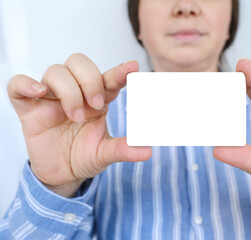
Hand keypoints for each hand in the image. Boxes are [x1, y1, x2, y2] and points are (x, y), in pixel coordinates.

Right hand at [8, 53, 151, 196]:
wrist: (61, 174)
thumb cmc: (83, 157)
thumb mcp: (104, 154)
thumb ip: (123, 149)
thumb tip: (147, 151)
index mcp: (97, 100)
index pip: (108, 78)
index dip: (120, 71)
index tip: (133, 67)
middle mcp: (75, 93)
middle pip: (79, 63)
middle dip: (89, 80)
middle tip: (96, 105)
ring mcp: (51, 98)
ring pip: (55, 71)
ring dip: (68, 91)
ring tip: (74, 116)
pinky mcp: (29, 109)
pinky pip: (18, 85)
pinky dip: (26, 84)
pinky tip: (39, 93)